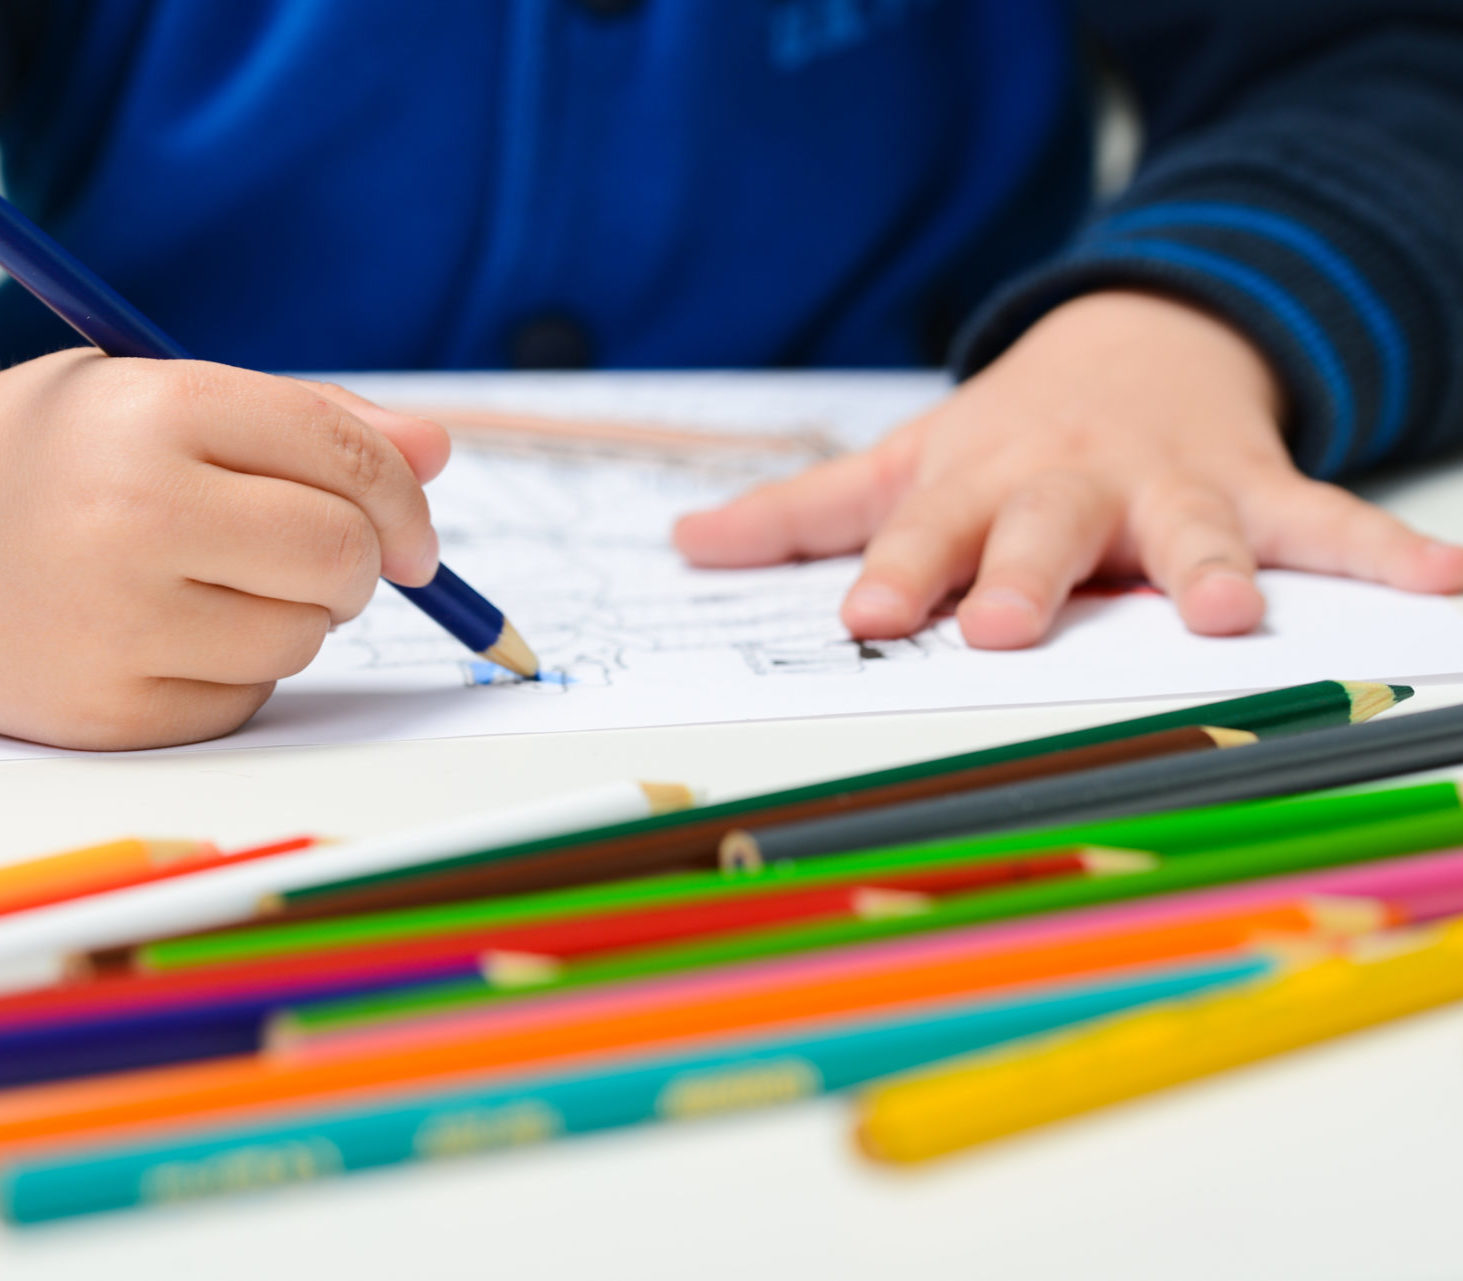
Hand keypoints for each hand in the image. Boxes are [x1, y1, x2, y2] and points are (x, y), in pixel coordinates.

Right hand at [0, 351, 447, 748]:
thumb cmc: (46, 455)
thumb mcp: (156, 396)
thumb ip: (306, 420)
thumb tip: (439, 455)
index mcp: (153, 410)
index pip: (341, 453)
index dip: (402, 496)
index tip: (412, 531)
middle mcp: (133, 514)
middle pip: (339, 555)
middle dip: (362, 562)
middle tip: (329, 560)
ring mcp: (113, 622)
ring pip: (302, 638)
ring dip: (296, 617)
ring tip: (218, 584)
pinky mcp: (102, 711)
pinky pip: (244, 702)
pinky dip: (236, 673)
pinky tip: (168, 635)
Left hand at [675, 290, 1462, 646]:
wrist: (1131, 348)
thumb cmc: (1003, 436)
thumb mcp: (903, 463)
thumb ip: (803, 516)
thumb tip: (685, 548)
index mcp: (978, 490)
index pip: (927, 537)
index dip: (899, 574)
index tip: (868, 618)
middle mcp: (1072, 491)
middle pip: (1047, 534)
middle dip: (1032, 578)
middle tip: (1016, 628)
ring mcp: (1170, 492)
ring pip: (1190, 530)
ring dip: (1208, 566)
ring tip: (1223, 612)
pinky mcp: (1258, 491)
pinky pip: (1328, 525)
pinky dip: (1388, 557)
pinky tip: (1443, 590)